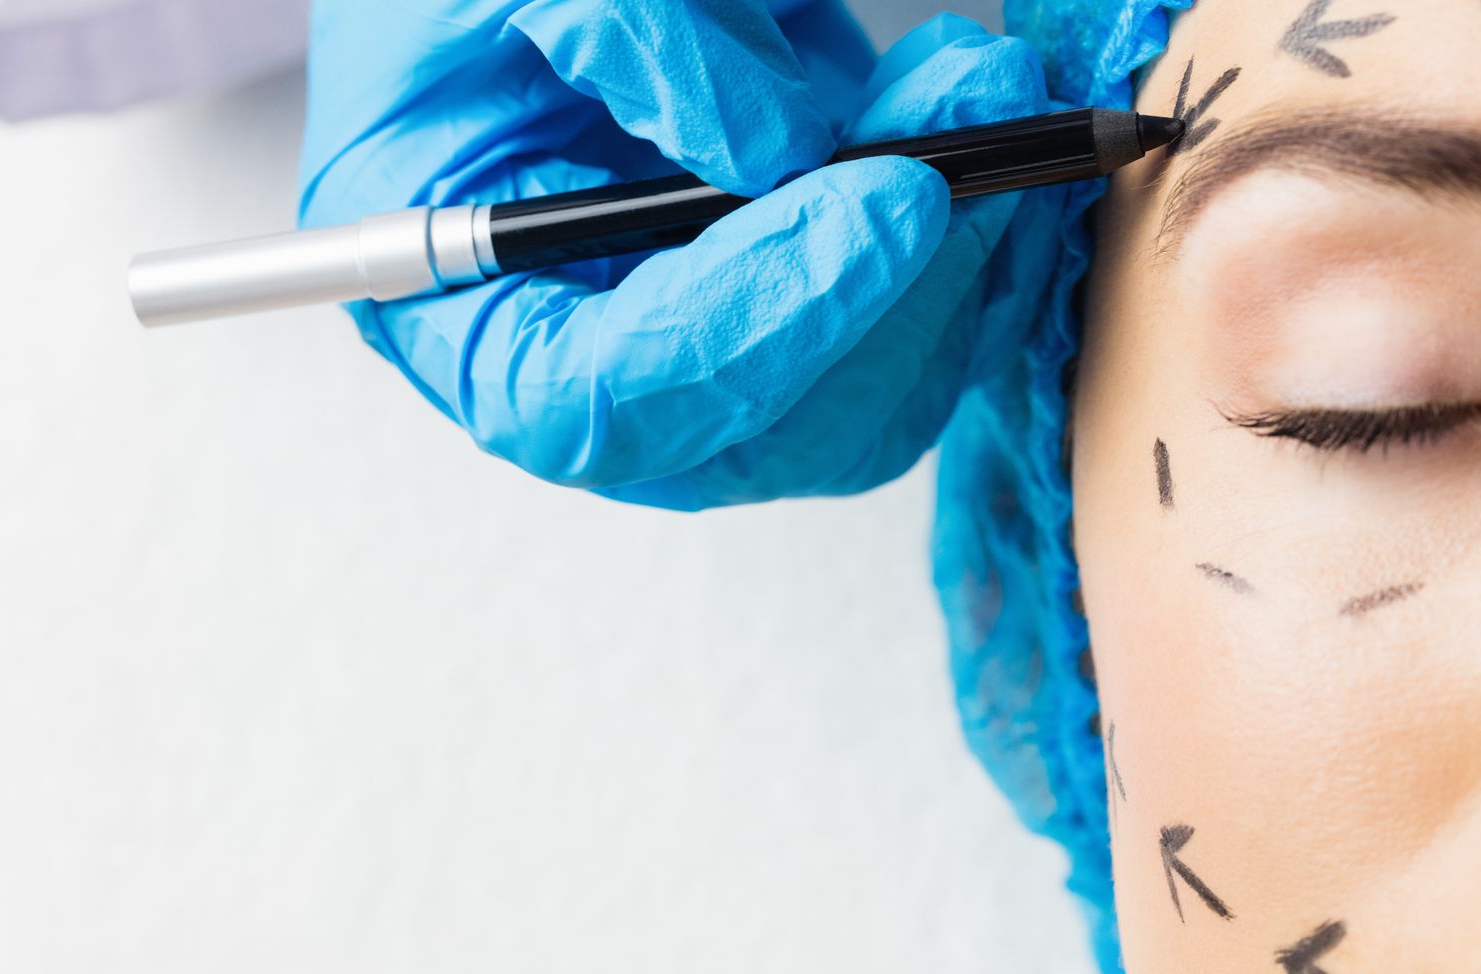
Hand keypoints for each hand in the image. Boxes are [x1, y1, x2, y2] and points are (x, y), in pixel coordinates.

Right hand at [298, 0, 1055, 508]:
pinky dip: (984, 262)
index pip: (616, 400)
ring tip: (991, 95)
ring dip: (960, 261)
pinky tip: (1007, 147)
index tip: (883, 199)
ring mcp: (717, 383)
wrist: (522, 18)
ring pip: (874, 404)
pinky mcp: (805, 350)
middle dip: (896, 284)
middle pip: (775, 426)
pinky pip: (922, 356)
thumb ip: (626, 43)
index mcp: (481, 334)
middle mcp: (610, 391)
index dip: (755, 318)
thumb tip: (785, 151)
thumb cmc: (473, 19)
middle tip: (973, 128)